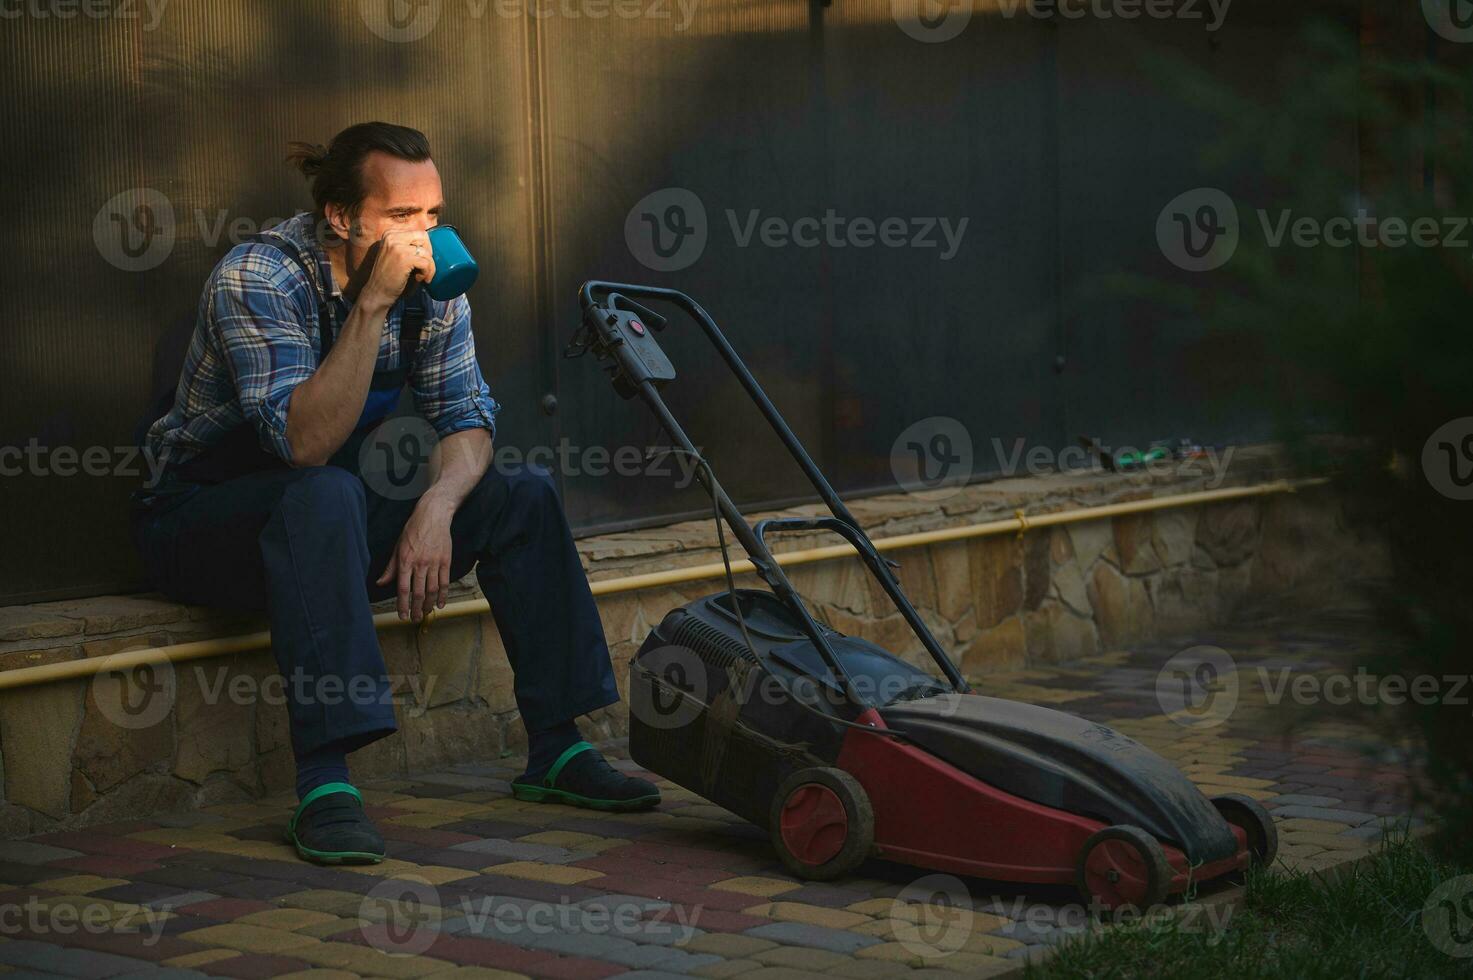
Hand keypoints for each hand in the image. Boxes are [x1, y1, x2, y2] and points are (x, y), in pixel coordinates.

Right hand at [361, 229, 436, 310]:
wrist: (377, 292)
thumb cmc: (389, 276)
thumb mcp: (396, 254)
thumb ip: (408, 245)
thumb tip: (430, 244)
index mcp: (390, 233)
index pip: (417, 233)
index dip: (425, 247)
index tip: (422, 261)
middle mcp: (392, 237)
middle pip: (424, 237)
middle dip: (429, 254)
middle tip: (425, 267)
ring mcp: (397, 247)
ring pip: (426, 252)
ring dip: (429, 266)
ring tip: (422, 276)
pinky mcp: (404, 259)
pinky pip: (426, 262)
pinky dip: (427, 272)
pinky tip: (419, 279)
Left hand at [376, 495, 453, 621]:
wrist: (433, 515)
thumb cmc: (413, 529)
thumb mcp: (397, 547)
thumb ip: (390, 567)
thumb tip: (380, 583)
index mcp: (405, 560)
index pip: (403, 588)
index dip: (402, 604)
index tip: (402, 616)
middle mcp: (420, 563)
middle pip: (419, 593)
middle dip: (416, 609)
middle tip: (415, 619)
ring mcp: (434, 562)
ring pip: (432, 590)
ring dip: (429, 605)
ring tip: (426, 613)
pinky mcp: (446, 561)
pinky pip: (445, 582)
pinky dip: (443, 595)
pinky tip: (440, 604)